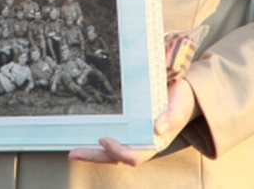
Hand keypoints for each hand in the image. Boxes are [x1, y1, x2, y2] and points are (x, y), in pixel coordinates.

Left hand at [69, 78, 199, 166]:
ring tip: (72, 150)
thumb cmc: (180, 103)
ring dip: (91, 151)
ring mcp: (133, 138)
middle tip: (73, 153)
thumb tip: (158, 128)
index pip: (133, 156)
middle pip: (114, 157)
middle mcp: (140, 145)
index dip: (118, 151)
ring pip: (109, 151)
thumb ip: (171, 118)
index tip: (104, 140)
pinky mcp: (127, 129)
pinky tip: (81, 133)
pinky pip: (110, 137)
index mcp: (153, 144)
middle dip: (93, 156)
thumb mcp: (178, 109)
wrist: (181, 95)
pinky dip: (95, 140)